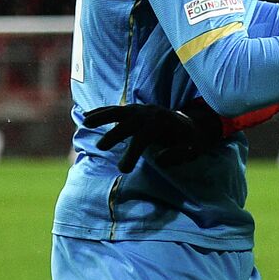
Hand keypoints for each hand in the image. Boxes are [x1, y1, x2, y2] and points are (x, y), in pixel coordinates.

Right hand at [82, 101, 223, 173]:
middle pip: (129, 122)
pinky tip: (87, 117)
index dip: (133, 153)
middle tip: (101, 147)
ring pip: (119, 111)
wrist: (192, 123)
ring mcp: (140, 110)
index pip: (145, 138)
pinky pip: (115, 109)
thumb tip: (159, 159)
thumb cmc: (191, 140)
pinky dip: (101, 112)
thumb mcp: (192, 149)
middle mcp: (150, 113)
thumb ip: (178, 155)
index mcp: (164, 124)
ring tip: (86, 123)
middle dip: (115, 133)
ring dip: (102, 116)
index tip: (123, 170)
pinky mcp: (134, 110)